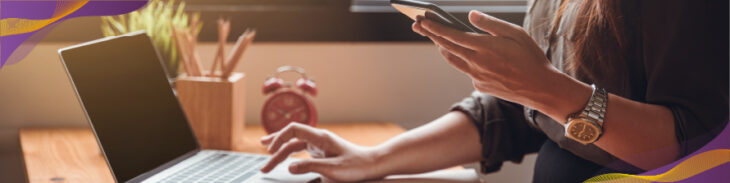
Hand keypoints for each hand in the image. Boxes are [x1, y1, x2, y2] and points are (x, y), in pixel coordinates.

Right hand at [260, 123, 383, 181]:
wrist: (371, 164)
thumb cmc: (356, 165)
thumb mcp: (332, 169)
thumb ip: (310, 167)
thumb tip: (289, 166)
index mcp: (320, 137)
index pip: (293, 130)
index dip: (279, 138)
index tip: (270, 151)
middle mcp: (318, 138)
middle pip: (291, 139)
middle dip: (275, 149)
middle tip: (263, 161)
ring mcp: (319, 144)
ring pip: (294, 145)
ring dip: (280, 152)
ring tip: (266, 158)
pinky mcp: (321, 152)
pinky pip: (301, 150)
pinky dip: (289, 153)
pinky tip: (284, 157)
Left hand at [412, 11, 579, 116]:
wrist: (541, 88)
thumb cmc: (531, 57)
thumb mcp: (515, 33)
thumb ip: (490, 24)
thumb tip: (471, 15)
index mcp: (484, 47)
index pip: (452, 36)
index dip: (435, 27)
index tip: (422, 20)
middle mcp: (476, 63)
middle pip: (446, 47)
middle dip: (430, 34)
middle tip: (417, 24)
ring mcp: (476, 76)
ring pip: (453, 60)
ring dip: (442, 48)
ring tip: (435, 38)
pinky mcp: (480, 85)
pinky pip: (466, 70)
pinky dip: (463, 60)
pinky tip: (465, 54)